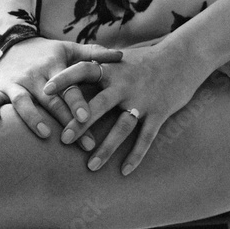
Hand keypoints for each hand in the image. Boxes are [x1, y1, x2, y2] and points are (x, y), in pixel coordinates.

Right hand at [0, 37, 123, 150]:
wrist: (9, 44)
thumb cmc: (45, 53)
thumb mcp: (68, 49)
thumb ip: (94, 54)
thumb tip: (121, 55)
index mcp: (53, 67)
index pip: (69, 87)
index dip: (77, 103)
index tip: (88, 118)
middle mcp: (34, 76)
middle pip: (50, 100)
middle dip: (65, 120)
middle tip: (82, 141)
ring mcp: (14, 83)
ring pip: (22, 102)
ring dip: (32, 117)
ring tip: (45, 134)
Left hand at [41, 39, 211, 175]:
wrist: (184, 57)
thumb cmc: (146, 59)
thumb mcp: (120, 59)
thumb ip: (97, 67)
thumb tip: (68, 70)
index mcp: (113, 69)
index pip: (83, 70)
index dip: (64, 80)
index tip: (45, 91)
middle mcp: (126, 84)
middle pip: (100, 104)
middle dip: (81, 122)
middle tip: (64, 139)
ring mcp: (143, 100)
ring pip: (122, 127)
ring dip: (107, 148)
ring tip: (91, 166)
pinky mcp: (159, 112)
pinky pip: (146, 137)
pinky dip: (136, 155)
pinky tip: (125, 171)